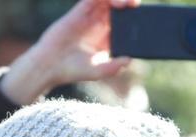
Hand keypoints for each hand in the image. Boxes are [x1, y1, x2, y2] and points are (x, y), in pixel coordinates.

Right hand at [0, 0, 137, 103]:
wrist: (51, 65)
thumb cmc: (73, 70)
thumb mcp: (98, 71)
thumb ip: (113, 66)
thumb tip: (128, 59)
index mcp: (106, 37)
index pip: (124, 23)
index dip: (134, 19)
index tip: (145, 20)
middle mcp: (100, 24)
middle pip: (118, 7)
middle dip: (129, 4)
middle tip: (137, 6)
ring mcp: (90, 16)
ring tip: (128, 4)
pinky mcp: (80, 10)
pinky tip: (115, 2)